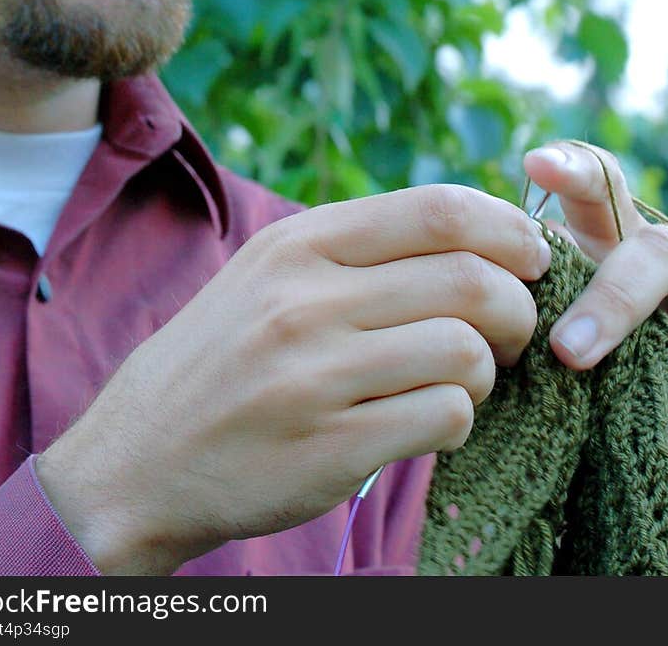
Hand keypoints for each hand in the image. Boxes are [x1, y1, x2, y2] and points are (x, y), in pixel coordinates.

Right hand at [36, 184, 547, 573]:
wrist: (137, 458)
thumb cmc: (225, 357)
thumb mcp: (272, 272)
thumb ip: (360, 246)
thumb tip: (477, 228)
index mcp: (300, 243)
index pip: (439, 209)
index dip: (507, 228)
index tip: (530, 255)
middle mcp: (306, 299)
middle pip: (470, 280)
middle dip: (517, 306)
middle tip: (512, 330)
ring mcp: (316, 376)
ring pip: (466, 351)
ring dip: (489, 369)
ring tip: (466, 378)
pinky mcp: (330, 449)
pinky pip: (445, 417)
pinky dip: (459, 419)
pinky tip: (431, 420)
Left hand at [522, 140, 667, 418]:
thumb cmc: (605, 384)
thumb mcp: (564, 346)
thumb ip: (541, 310)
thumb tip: (507, 287)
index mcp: (618, 244)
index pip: (601, 184)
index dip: (574, 168)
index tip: (535, 166)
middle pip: (661, 246)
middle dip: (615, 302)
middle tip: (570, 354)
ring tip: (662, 392)